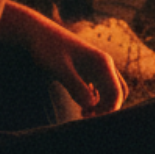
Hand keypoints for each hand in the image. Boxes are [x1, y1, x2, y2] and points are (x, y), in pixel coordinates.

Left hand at [1, 3, 127, 115]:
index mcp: (102, 63)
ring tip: (83, 116)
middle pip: (118, 93)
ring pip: (110, 92)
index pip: (117, 93)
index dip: (109, 111)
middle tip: (87, 119)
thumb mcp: (59, 68)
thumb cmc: (47, 48)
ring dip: (102, 106)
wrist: (36, 32)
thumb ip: (75, 86)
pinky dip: (96, 101)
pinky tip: (82, 109)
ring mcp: (96, 67)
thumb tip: (91, 106)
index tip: (91, 121)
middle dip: (108, 109)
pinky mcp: (87, 70)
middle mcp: (104, 64)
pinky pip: (100, 89)